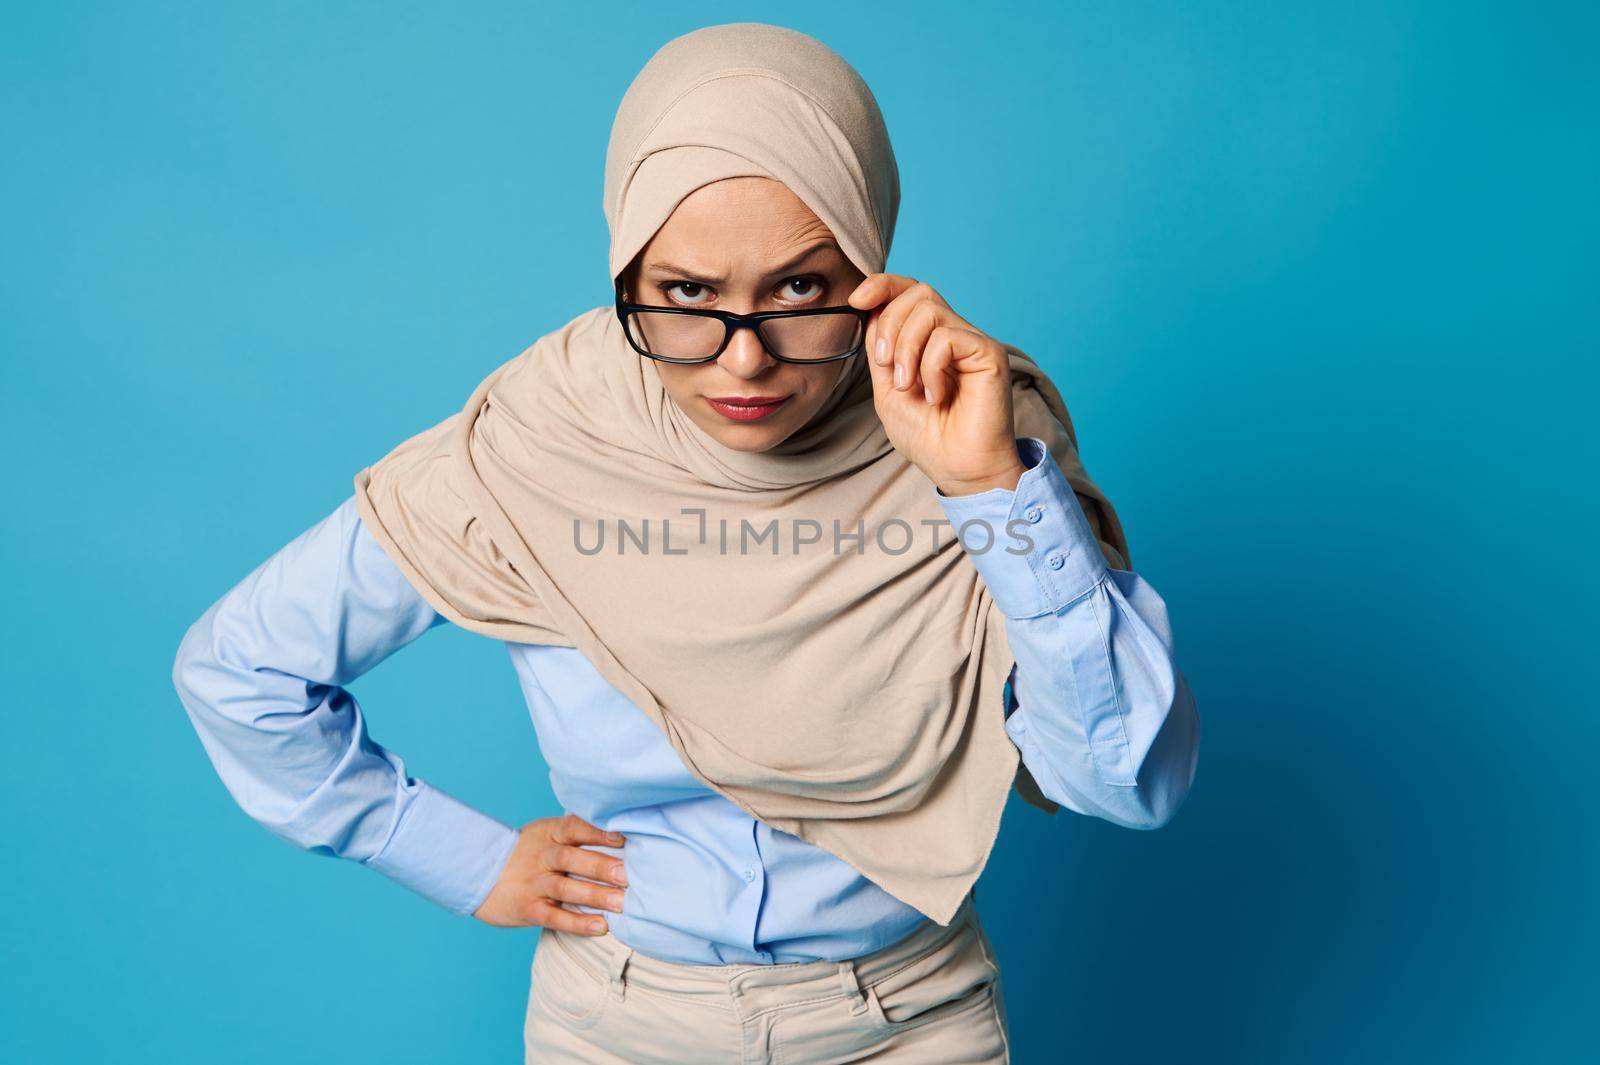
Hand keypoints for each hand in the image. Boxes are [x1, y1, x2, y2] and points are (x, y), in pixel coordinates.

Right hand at [472, 812, 627, 931]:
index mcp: (549, 833)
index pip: (575, 827)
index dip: (599, 831)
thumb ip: (577, 834)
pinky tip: (601, 926)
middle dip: (602, 867)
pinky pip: (555, 917)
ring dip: (595, 896)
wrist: (478, 872)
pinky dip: (578, 923)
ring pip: (566, 889)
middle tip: (629, 875)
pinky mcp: (528, 909)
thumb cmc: (527, 852)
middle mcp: (541, 856)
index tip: (624, 839)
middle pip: (572, 859)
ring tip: (622, 903)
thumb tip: (624, 835)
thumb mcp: (546, 834)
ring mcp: (533, 883)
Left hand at [847, 274, 1025, 495]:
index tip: (856, 301)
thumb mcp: (887, 391)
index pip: (909, 292)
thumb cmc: (928, 438)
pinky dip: (930, 367)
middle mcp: (953, 335)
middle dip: (889, 323)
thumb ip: (880, 351)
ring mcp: (972, 342)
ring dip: (906, 349)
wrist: (959, 470)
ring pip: (929, 310)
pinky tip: (937, 395)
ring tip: (909, 386)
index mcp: (929, 341)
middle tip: (886, 366)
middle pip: (918, 292)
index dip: (882, 286)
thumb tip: (872, 311)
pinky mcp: (989, 353)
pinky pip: (947, 337)